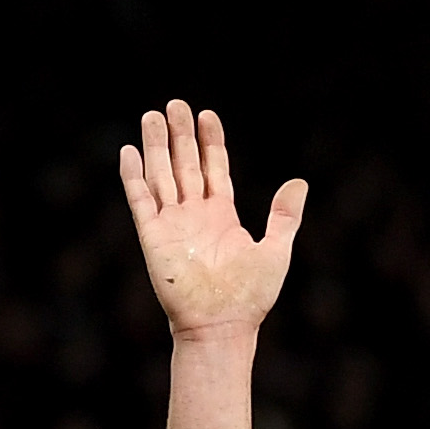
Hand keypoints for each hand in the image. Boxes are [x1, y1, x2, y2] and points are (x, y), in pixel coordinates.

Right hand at [118, 100, 307, 337]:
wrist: (222, 325)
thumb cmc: (251, 296)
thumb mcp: (276, 250)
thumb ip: (284, 216)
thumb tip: (299, 182)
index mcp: (222, 215)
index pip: (214, 168)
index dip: (210, 142)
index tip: (208, 115)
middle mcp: (195, 214)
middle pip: (184, 164)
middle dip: (181, 134)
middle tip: (175, 103)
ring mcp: (172, 222)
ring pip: (161, 174)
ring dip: (156, 146)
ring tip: (152, 115)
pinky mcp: (152, 235)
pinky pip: (140, 200)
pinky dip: (134, 176)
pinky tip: (130, 151)